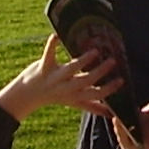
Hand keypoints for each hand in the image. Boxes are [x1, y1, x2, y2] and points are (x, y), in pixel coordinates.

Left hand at [0, 35, 123, 121]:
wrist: (26, 95)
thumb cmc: (54, 96)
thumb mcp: (73, 102)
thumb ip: (92, 106)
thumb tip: (111, 114)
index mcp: (75, 96)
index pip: (95, 95)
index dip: (109, 89)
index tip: (122, 80)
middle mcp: (65, 87)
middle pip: (85, 81)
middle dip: (100, 72)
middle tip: (113, 60)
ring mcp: (54, 77)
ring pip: (70, 69)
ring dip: (83, 60)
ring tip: (95, 50)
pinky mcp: (43, 66)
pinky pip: (48, 54)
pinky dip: (53, 44)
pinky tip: (58, 35)